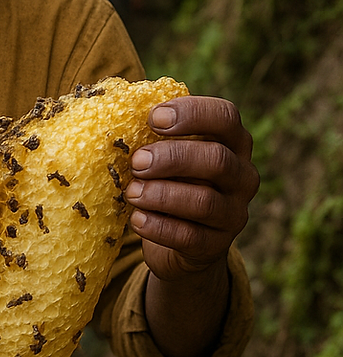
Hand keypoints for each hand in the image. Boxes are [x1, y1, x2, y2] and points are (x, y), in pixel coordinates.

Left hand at [125, 95, 258, 282]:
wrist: (180, 243)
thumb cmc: (170, 182)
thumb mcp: (169, 155)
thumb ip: (154, 135)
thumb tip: (113, 109)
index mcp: (232, 143)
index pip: (225, 116)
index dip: (191, 113)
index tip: (153, 117)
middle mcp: (242, 176)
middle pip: (216, 159)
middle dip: (172, 157)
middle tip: (137, 161)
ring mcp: (234, 213)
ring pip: (204, 201)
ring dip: (162, 194)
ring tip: (132, 193)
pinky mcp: (216, 246)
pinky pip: (190, 237)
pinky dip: (159, 227)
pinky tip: (136, 219)